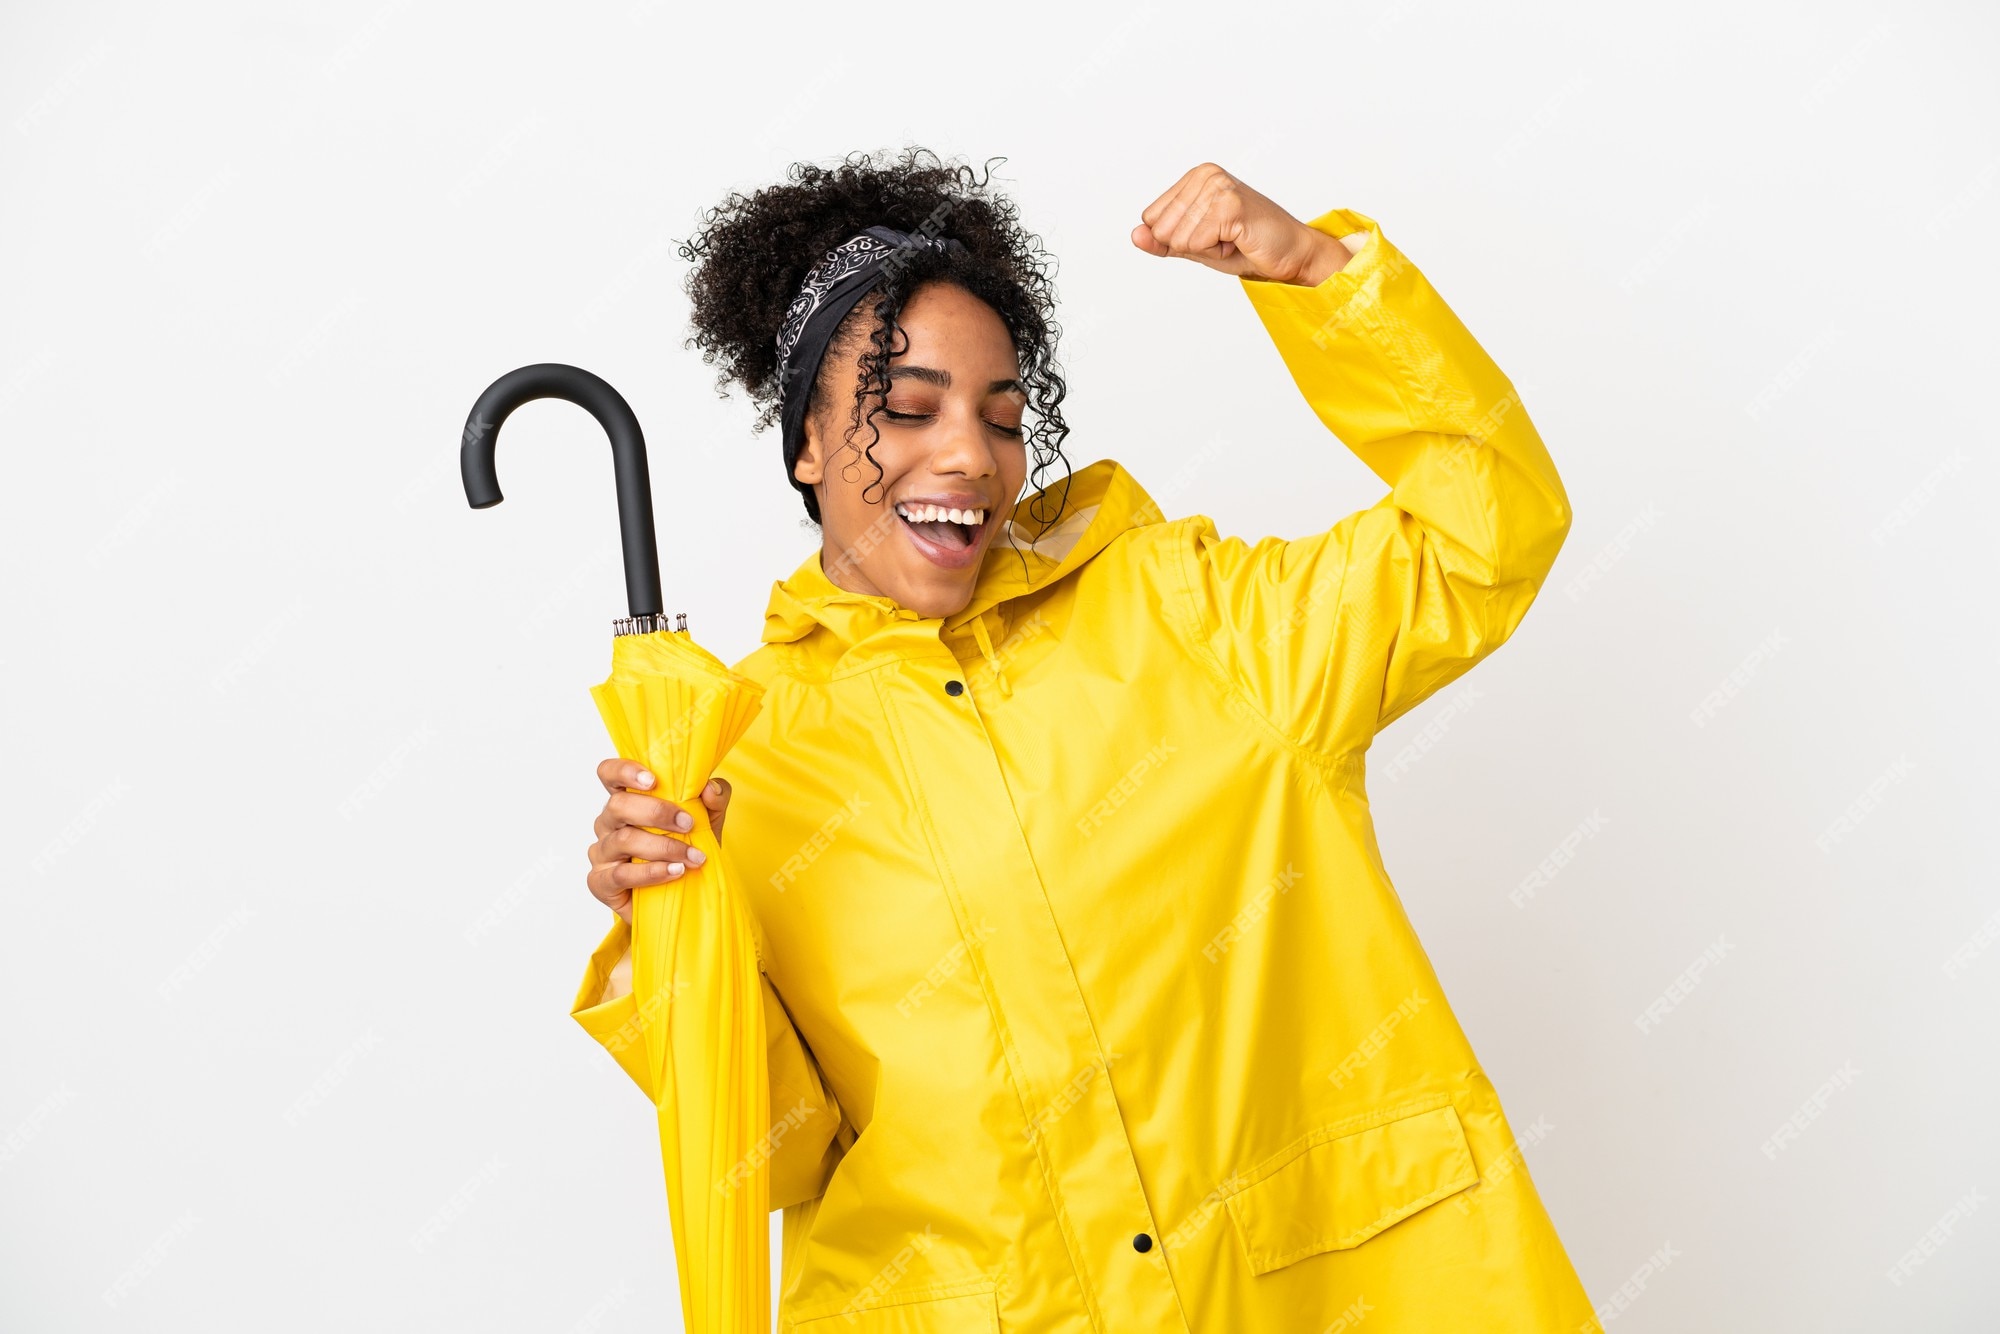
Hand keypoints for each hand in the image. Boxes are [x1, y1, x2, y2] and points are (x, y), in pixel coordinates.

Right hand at [586, 759, 731, 925]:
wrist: (682, 897)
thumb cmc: (685, 850)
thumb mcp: (707, 822)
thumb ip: (713, 800)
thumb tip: (710, 788)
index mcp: (626, 800)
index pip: (609, 774)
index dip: (624, 771)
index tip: (653, 780)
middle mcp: (607, 823)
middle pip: (618, 806)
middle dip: (657, 812)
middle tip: (688, 823)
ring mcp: (601, 853)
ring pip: (622, 840)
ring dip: (663, 847)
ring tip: (693, 857)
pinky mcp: (600, 882)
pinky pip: (620, 874)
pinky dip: (651, 872)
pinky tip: (675, 871)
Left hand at [1131, 163, 1348, 285]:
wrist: (1289, 254)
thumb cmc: (1246, 247)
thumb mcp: (1195, 246)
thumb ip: (1162, 241)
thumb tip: (1135, 235)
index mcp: (1195, 177)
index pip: (1152, 219)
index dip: (1178, 238)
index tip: (1211, 234)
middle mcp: (1206, 174)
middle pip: (1162, 229)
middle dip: (1191, 245)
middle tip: (1224, 238)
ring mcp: (1218, 187)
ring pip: (1178, 238)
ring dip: (1207, 249)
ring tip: (1233, 239)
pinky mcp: (1229, 205)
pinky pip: (1196, 243)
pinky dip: (1217, 252)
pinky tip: (1239, 240)